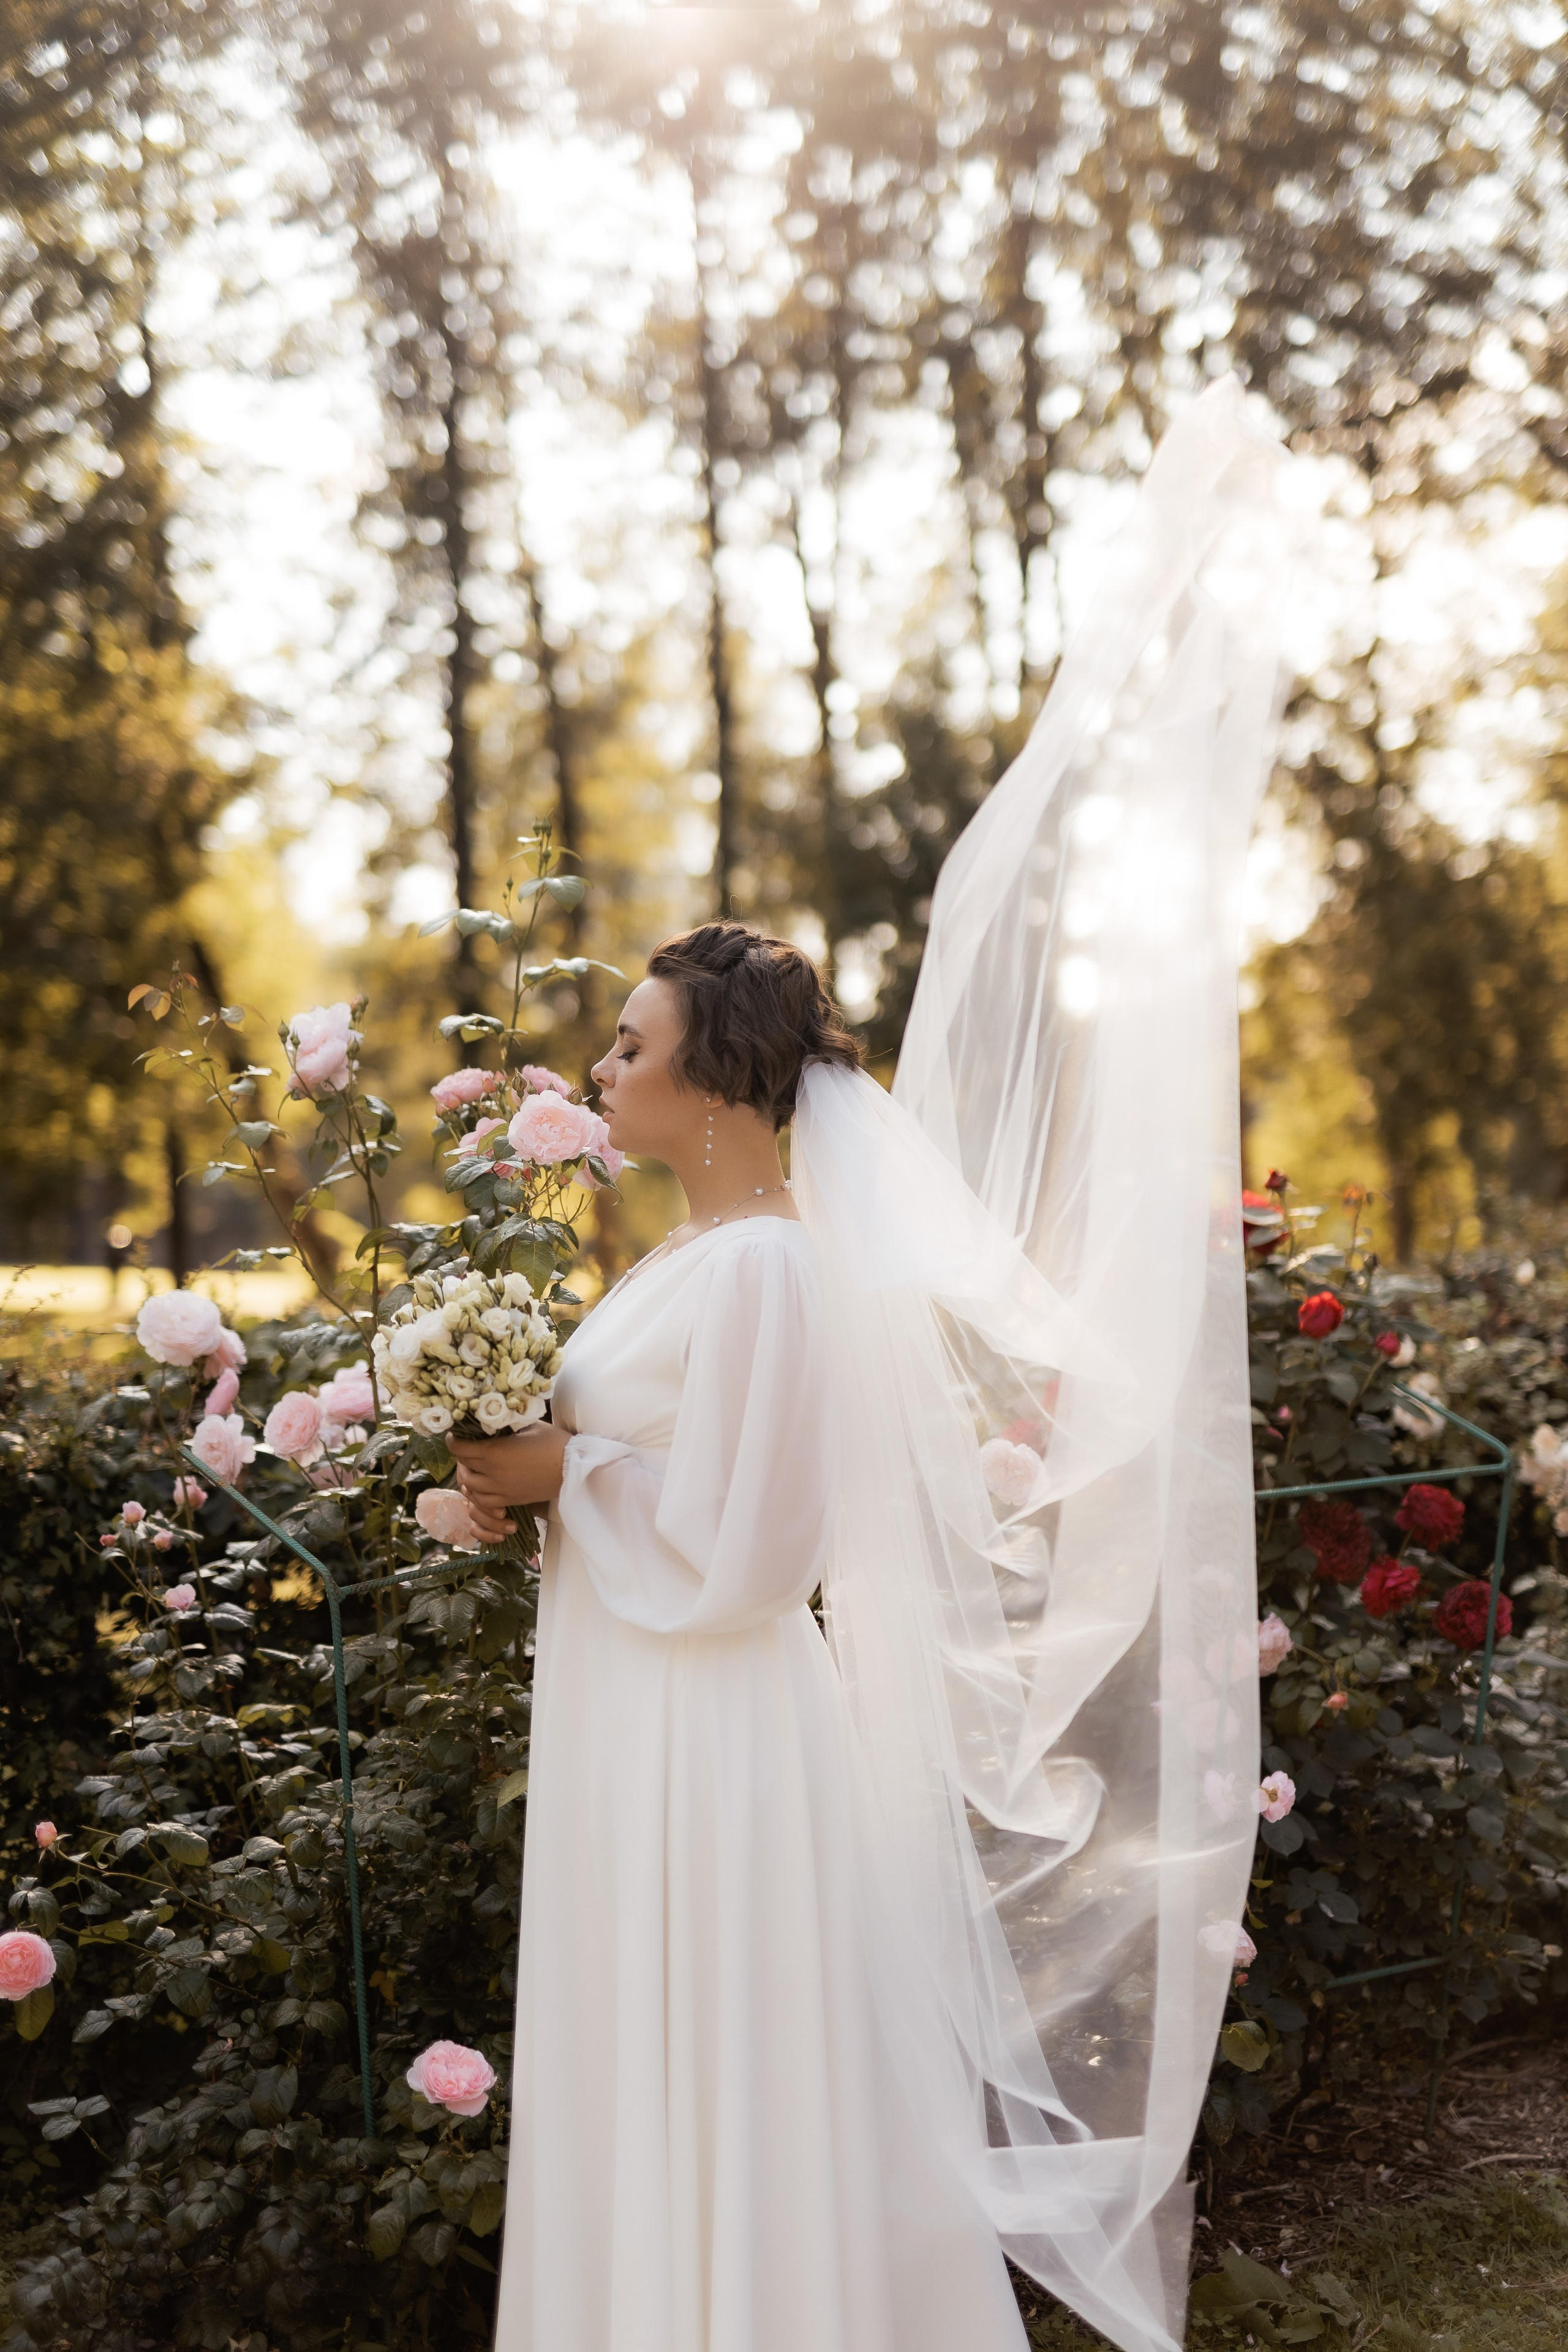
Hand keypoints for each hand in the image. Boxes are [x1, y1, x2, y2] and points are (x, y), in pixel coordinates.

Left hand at [450, 1427, 569, 1544]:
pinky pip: (483, 1502)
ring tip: (472, 1466)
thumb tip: (490, 1417)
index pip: (461, 1448)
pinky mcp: (510, 1500)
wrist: (574, 1470)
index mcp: (495, 1452)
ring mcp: (501, 1490)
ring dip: (467, 1475)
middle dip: (460, 1456)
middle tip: (465, 1447)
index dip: (453, 1440)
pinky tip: (481, 1484)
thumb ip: (505, 1425)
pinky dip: (477, 1493)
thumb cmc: (554, 1442)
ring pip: (470, 1487)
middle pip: (463, 1466)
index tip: (454, 1434)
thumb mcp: (528, 1426)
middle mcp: (493, 1473)